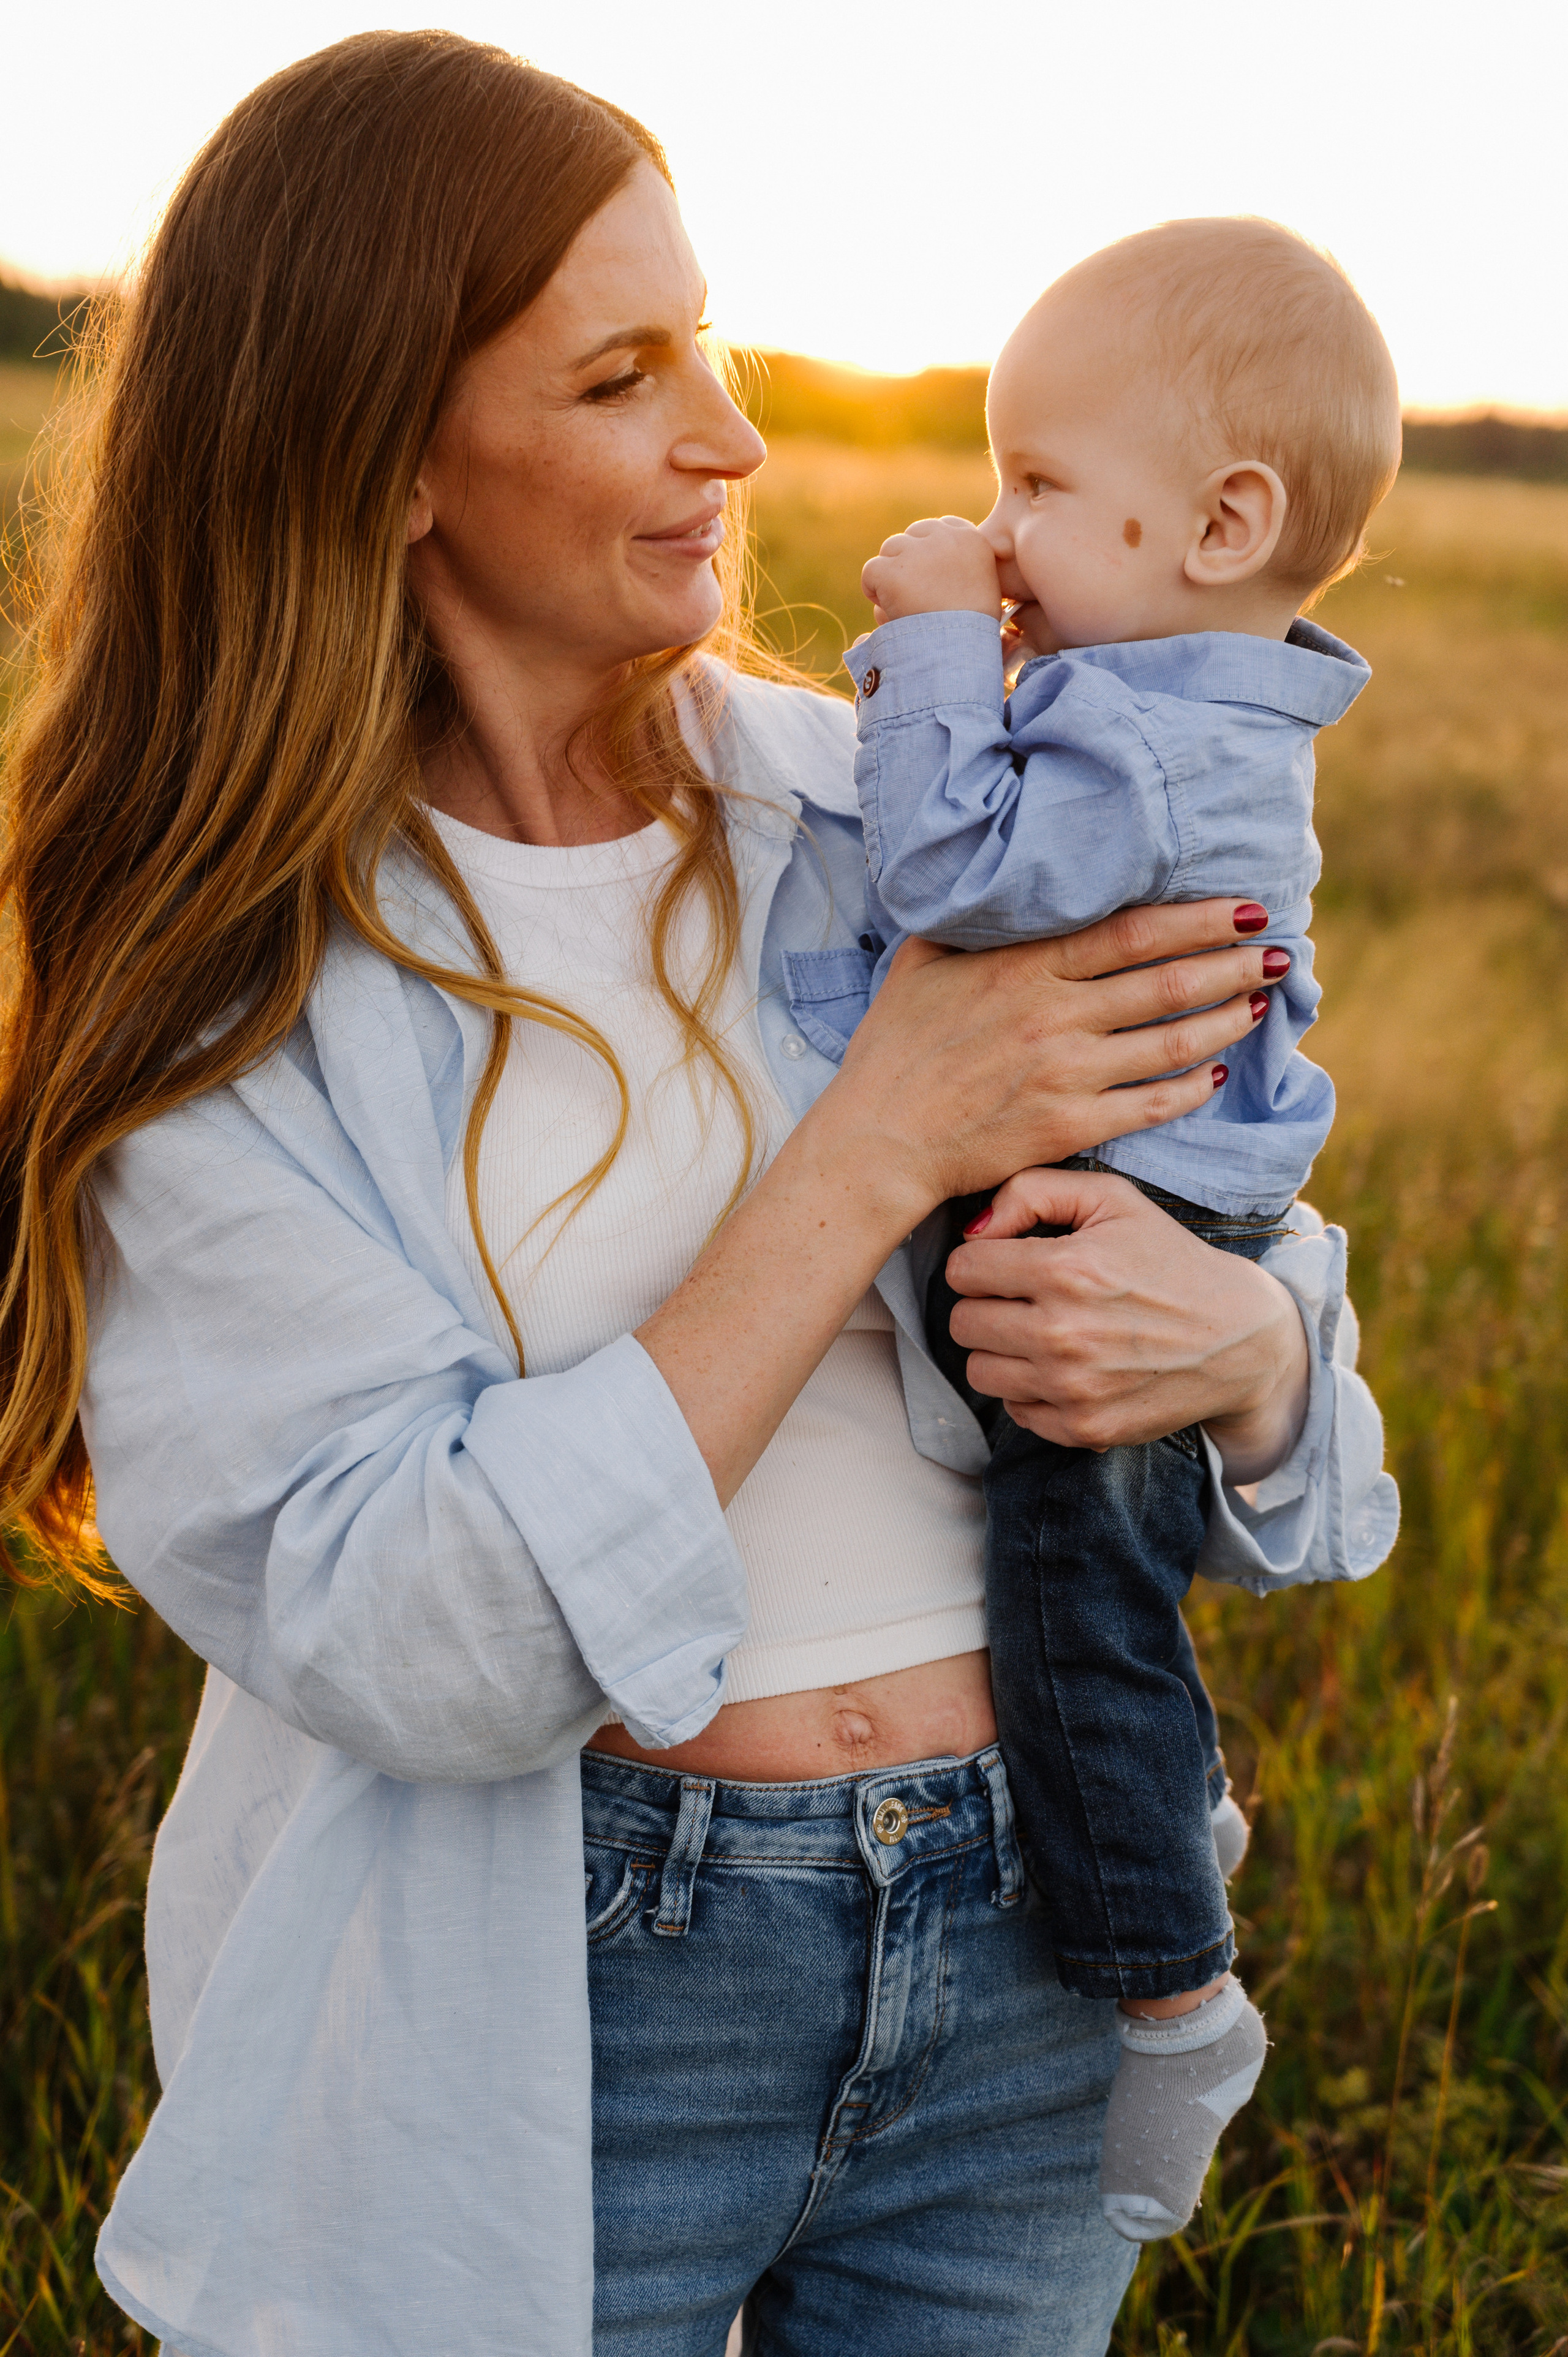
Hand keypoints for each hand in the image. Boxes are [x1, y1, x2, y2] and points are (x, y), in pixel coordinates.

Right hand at [641, 898, 1289, 1507]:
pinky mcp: (1070, 1126)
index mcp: (1022, 967)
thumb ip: (969, 924)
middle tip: (1278, 949)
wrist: (880, 1140)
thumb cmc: (894, 1049)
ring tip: (1262, 1003)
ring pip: (1170, 1041)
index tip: (1241, 906)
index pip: (1130, 931)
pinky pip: (1150, 1103)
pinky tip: (1216, 1073)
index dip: (1194, 918)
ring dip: (1226, 1018)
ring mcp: (1066, 1073)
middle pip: (1166, 980)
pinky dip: (1191, 1086)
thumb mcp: (921, 964)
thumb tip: (993, 883)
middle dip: (1232, 961)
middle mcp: (1053, 1015)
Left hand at [862, 516, 1001, 624]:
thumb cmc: (973, 632)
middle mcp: (945, 538)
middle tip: (914, 595)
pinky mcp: (892, 570)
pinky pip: (871, 571)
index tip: (929, 574)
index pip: (943, 526)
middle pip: (912, 536)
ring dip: (891, 576)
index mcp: (972, 540)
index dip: (929, 550)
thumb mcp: (982, 591)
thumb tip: (929, 572)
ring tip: (903, 607)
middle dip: (908, 562)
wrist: (961, 649)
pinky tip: (887, 610)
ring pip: (890, 551)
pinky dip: (872, 590)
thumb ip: (960, 570)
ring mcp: (916, 552)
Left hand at [943, 1166, 1310, 1481]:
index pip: (962, 1270)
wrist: (1238, 1338)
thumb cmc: (1169, 1260)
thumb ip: (1032, 1191)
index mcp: (1063, 1271)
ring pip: (979, 1371)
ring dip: (1000, 1351)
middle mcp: (1061, 1334)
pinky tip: (1066, 1367)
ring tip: (1041, 1332)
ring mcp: (1071, 1388)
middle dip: (986, 1305)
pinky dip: (1030, 1390)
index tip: (1008, 1263)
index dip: (982, 1261)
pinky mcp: (1083, 1428)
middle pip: (962, 1323)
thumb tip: (973, 1230)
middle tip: (1023, 1298)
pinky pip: (1015, 1410)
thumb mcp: (1113, 1199)